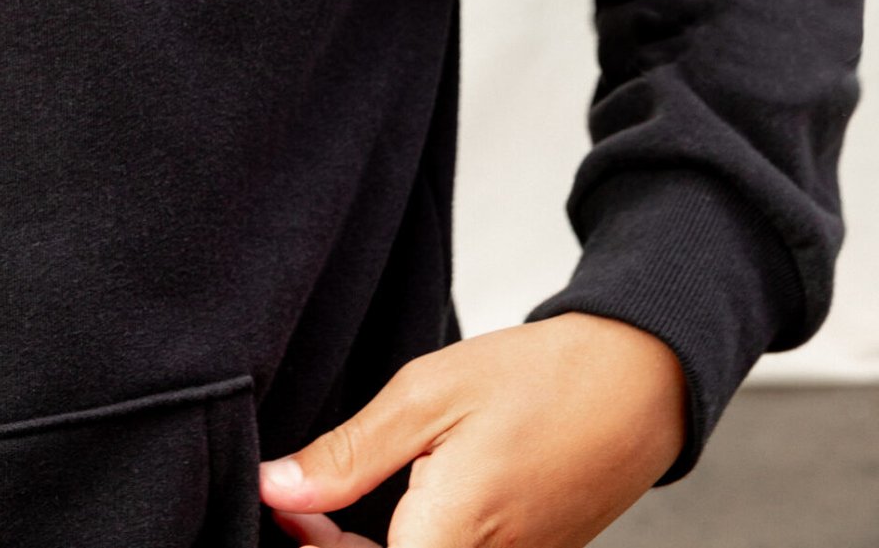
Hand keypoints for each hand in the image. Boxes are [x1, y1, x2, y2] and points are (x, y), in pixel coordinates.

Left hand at [258, 314, 687, 547]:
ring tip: (331, 495)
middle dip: (328, 546)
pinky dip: (405, 544)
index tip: (278, 502)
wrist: (634, 384)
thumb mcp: (426, 395)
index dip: (305, 544)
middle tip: (299, 495)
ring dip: (361, 547)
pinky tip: (388, 503)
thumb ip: (347, 456)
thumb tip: (277, 488)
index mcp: (447, 543)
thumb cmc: (537, 380)